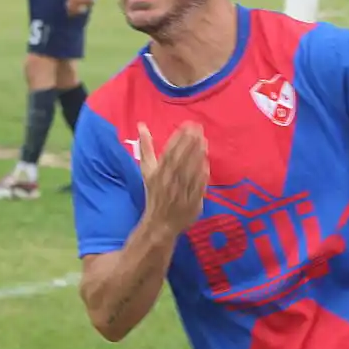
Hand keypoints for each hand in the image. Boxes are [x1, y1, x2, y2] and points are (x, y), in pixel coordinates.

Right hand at [138, 122, 208, 238]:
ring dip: (197, 156)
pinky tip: (207, 162)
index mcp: (157, 173)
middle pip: (180, 160)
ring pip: (189, 172)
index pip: (168, 153)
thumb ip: (145, 148)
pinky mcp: (191, 201)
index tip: (187, 125)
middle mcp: (168, 181)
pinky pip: (197, 186)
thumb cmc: (154, 193)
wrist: (159, 223)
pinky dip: (202, 174)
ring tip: (204, 141)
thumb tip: (141, 125)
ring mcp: (180, 192)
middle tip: (199, 129)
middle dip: (189, 143)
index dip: (178, 138)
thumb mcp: (147, 171)